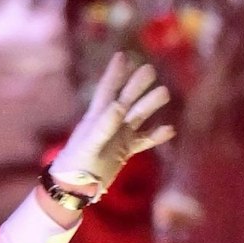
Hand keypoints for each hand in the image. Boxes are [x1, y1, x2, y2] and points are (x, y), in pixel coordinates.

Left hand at [52, 53, 175, 195]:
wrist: (72, 187)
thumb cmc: (75, 166)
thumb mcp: (89, 145)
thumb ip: (103, 126)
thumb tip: (119, 105)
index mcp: (95, 117)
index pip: (107, 90)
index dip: (115, 73)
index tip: (122, 55)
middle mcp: (108, 123)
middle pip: (126, 99)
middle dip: (136, 84)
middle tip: (150, 69)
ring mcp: (117, 136)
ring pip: (137, 117)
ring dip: (149, 105)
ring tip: (165, 92)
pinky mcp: (124, 151)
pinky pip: (143, 141)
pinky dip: (156, 136)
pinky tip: (170, 130)